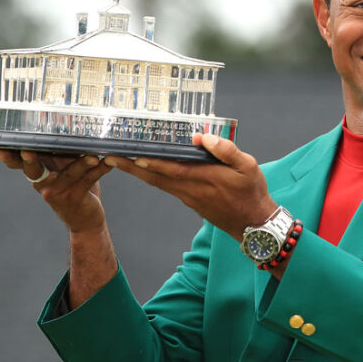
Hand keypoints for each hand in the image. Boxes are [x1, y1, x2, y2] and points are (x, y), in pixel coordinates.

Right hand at [0, 149, 112, 233]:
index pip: (19, 164)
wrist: (86, 219)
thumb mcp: (64, 169)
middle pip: (33, 170)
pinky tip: (108, 162)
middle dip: (29, 160)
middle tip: (26, 151)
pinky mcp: (75, 198)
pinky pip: (88, 180)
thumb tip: (66, 125)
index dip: (9, 157)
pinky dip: (99, 170)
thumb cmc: (75, 187)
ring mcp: (58, 192)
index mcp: (38, 174)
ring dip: (82, 164)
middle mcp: (44, 184)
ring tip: (92, 156)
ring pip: (69, 174)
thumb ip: (61, 154)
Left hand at [104, 134, 276, 240]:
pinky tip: (143, 168)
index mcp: (204, 178)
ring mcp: (187, 197)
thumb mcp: (248, 166)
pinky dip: (150, 176)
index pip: (170, 168)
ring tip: (118, 160)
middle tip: (108, 156)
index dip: (149, 162)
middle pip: (154, 176)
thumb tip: (201, 137)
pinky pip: (165, 186)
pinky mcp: (189, 200)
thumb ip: (226, 150)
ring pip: (157, 182)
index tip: (129, 154)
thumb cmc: (252, 192)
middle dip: (130, 166)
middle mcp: (190, 189)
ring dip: (136, 172)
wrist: (254, 224)